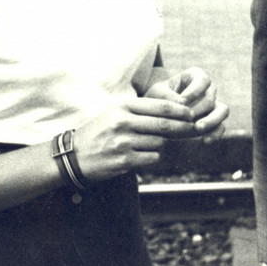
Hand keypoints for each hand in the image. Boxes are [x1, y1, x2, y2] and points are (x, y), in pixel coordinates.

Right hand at [72, 96, 195, 180]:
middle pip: (163, 124)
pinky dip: (152, 156)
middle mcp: (123, 122)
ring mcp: (123, 142)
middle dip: (181, 127)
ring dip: (161, 144)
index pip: (159, 105)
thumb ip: (140, 109)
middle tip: (192, 127)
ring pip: (158, 142)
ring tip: (150, 143)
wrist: (74, 155)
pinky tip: (143, 155)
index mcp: (123, 106)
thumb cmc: (99, 130)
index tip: (190, 113)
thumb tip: (173, 109)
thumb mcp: (115, 111)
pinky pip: (151, 157)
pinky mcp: (124, 160)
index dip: (179, 110)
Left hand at [145, 66, 229, 139]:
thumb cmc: (155, 100)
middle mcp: (206, 90)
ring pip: (223, 110)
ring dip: (212, 119)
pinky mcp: (212, 123)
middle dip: (199, 108)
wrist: (154, 117)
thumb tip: (183, 104)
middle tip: (187, 118)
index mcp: (194, 77)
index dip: (195, 90)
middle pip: (211, 97)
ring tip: (198, 128)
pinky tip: (204, 141)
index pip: (203, 79)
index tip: (182, 101)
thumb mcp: (156, 94)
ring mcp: (211, 107)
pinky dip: (215, 133)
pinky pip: (221, 127)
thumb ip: (168, 97)